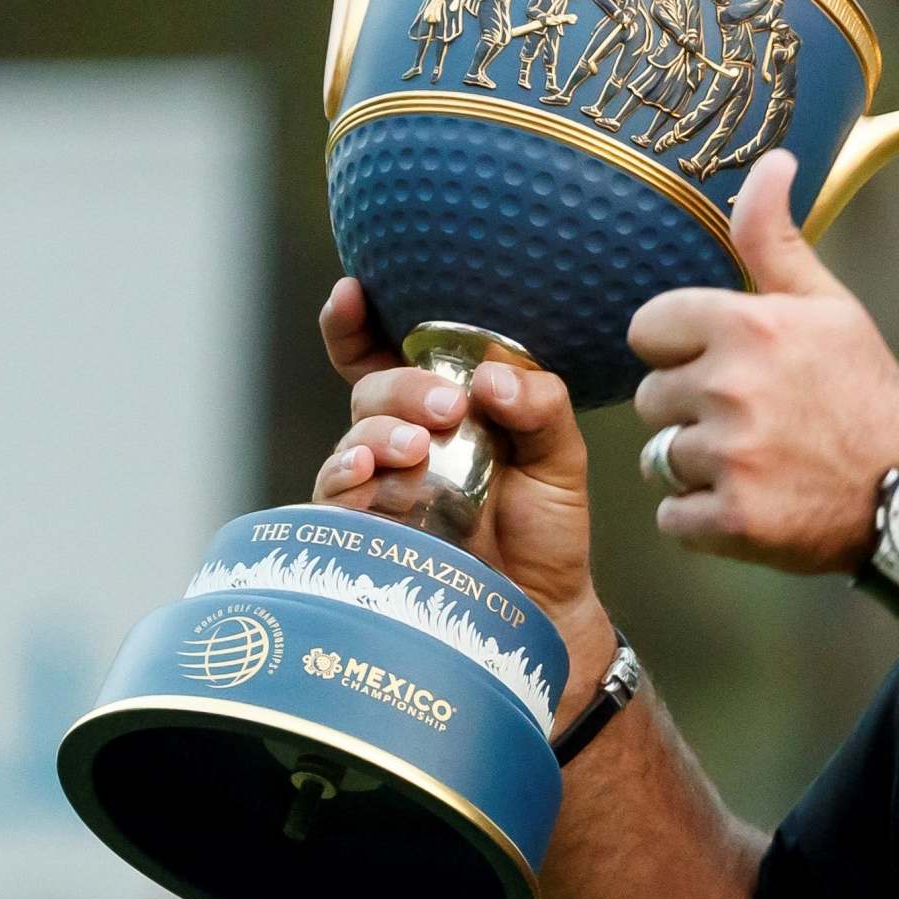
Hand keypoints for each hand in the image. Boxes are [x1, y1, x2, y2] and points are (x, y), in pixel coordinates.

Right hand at [312, 279, 607, 655]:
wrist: (544, 608)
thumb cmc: (546, 528)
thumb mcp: (560, 457)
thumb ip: (540, 406)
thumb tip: (491, 380)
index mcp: (444, 409)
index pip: (385, 355)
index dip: (358, 322)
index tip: (352, 289)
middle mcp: (404, 441)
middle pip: (372, 391)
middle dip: (402, 389)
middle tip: (447, 407)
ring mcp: (382, 488)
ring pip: (352, 441)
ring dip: (378, 434)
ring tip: (416, 448)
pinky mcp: (368, 535)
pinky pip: (337, 500)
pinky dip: (348, 480)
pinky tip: (370, 477)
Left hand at [629, 149, 898, 571]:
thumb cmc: (867, 393)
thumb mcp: (829, 306)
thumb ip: (776, 238)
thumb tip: (772, 158)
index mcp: (747, 325)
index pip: (649, 329)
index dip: (684, 350)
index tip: (729, 366)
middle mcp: (732, 387)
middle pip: (651, 398)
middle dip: (691, 411)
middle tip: (757, 422)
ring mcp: (731, 457)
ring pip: (661, 459)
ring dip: (700, 468)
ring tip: (762, 464)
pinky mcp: (733, 520)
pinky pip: (674, 518)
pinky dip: (707, 521)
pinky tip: (759, 503)